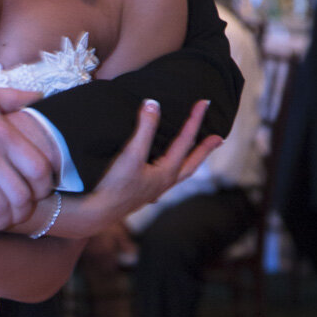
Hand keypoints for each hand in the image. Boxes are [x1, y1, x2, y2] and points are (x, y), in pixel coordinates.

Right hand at [0, 60, 55, 235]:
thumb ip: (15, 98)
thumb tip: (39, 96)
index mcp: (2, 133)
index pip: (39, 170)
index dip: (46, 185)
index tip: (40, 188)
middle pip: (22, 197)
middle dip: (27, 208)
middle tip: (22, 208)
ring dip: (5, 220)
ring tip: (3, 217)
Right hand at [49, 99, 221, 239]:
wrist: (98, 213)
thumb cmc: (115, 185)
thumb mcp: (131, 153)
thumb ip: (144, 128)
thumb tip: (153, 103)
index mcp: (167, 172)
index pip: (186, 141)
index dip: (195, 120)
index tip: (204, 103)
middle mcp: (164, 183)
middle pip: (191, 164)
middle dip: (205, 149)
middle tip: (218, 138)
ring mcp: (153, 191)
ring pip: (179, 173)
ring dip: (188, 161)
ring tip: (194, 153)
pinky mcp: (141, 194)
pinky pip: (164, 179)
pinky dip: (170, 171)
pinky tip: (161, 171)